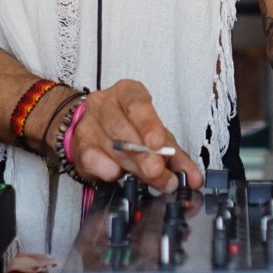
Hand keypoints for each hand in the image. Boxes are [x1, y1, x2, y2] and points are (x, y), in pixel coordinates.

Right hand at [65, 79, 204, 191]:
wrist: (90, 128)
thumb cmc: (129, 128)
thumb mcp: (155, 134)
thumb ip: (175, 155)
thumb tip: (194, 178)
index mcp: (127, 93)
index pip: (136, 103)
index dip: (148, 124)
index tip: (158, 143)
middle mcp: (105, 104)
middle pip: (123, 129)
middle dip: (144, 155)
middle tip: (159, 173)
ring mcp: (89, 124)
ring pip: (112, 148)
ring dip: (134, 168)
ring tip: (152, 179)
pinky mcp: (79, 146)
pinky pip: (94, 160)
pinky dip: (110, 171)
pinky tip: (120, 173)